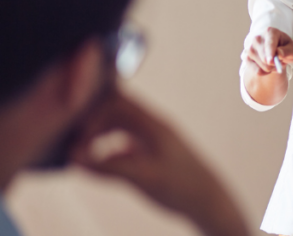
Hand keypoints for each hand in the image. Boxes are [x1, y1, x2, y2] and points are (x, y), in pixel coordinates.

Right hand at [71, 89, 248, 235]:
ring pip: (119, 125)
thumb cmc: (180, 187)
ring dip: (98, 135)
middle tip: (74, 146)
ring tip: (80, 155)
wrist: (208, 201)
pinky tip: (98, 165)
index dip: (94, 116)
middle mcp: (153, 127)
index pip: (118, 102)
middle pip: (116, 110)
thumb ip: (108, 167)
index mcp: (153, 125)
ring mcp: (152, 139)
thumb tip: (73, 157)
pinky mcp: (151, 153)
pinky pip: (124, 142)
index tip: (79, 142)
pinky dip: (107, 149)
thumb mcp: (142, 178)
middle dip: (92, 124)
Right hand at [242, 27, 292, 74]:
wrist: (276, 49)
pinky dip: (265, 72)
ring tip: (274, 61)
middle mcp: (257, 38)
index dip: (270, 53)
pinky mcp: (246, 58)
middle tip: (280, 60)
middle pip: (265, 59)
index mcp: (270, 32)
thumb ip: (288, 51)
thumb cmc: (286, 48)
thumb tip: (279, 54)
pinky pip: (257, 71)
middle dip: (275, 64)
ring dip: (271, 68)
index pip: (269, 44)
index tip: (271, 61)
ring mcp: (250, 48)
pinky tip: (267, 65)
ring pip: (262, 67)